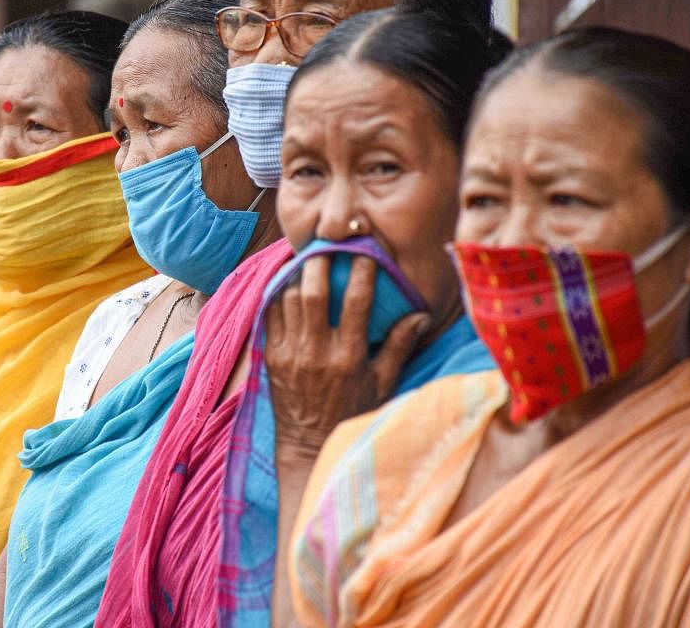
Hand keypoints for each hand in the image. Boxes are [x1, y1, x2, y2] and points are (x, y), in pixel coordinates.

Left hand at [265, 255, 428, 459]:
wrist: (308, 446)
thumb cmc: (351, 414)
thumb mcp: (382, 384)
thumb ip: (398, 347)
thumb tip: (419, 314)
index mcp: (348, 357)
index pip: (357, 303)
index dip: (362, 271)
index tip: (366, 251)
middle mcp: (317, 352)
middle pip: (314, 292)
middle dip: (321, 262)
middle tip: (328, 243)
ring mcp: (290, 353)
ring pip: (289, 299)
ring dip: (298, 274)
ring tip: (308, 256)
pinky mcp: (271, 357)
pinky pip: (270, 315)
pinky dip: (278, 294)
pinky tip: (288, 281)